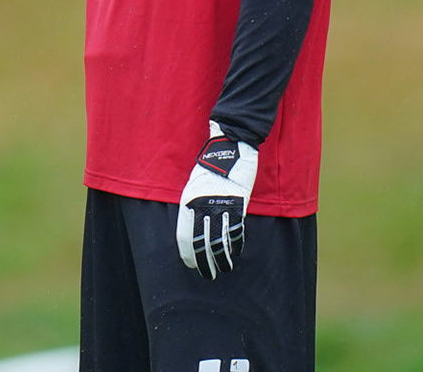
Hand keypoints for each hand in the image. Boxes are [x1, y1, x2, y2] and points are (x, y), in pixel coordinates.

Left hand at [176, 123, 256, 277]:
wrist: (229, 149)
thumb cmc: (209, 169)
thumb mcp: (193, 187)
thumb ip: (192, 207)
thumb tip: (193, 230)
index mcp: (188, 201)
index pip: (184, 235)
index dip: (187, 253)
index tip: (190, 264)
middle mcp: (202, 206)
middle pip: (201, 242)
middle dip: (203, 262)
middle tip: (207, 274)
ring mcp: (220, 206)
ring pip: (220, 240)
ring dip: (221, 258)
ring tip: (223, 269)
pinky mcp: (238, 204)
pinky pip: (236, 230)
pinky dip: (236, 244)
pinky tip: (236, 252)